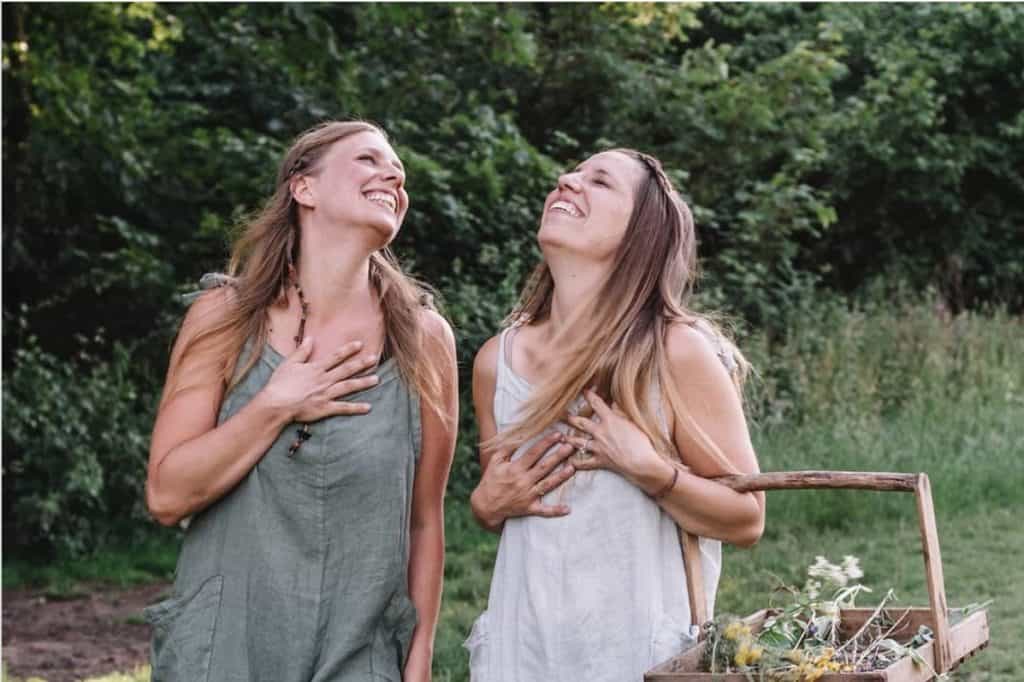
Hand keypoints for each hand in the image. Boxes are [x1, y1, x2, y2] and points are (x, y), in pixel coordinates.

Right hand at [260, 337, 379, 421]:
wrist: (276, 404)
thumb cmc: (280, 384)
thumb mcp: (289, 363)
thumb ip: (302, 351)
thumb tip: (310, 338)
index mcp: (316, 369)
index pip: (336, 356)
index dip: (348, 350)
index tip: (360, 344)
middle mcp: (324, 380)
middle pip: (346, 370)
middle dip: (362, 363)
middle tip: (374, 358)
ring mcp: (326, 394)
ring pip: (349, 386)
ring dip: (363, 382)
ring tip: (377, 379)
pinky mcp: (325, 408)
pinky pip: (343, 408)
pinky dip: (356, 408)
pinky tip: (368, 407)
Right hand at [472, 432, 577, 526]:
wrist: (485, 506)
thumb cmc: (491, 480)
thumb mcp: (495, 461)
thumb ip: (508, 448)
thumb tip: (521, 434)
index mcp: (515, 468)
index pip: (534, 453)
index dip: (546, 443)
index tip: (558, 435)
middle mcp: (523, 481)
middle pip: (544, 467)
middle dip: (558, 456)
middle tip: (571, 447)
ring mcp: (527, 496)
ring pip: (547, 485)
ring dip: (561, 477)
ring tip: (572, 468)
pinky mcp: (529, 508)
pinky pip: (544, 511)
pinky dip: (556, 511)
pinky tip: (568, 509)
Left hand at [565, 389, 668, 491]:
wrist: (641, 462)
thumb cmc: (642, 442)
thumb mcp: (634, 422)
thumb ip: (622, 412)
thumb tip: (615, 402)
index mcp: (610, 420)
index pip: (597, 404)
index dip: (589, 395)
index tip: (584, 391)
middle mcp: (600, 432)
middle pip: (581, 423)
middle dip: (571, 418)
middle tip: (563, 414)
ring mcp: (598, 447)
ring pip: (578, 441)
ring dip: (569, 438)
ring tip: (562, 436)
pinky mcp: (599, 461)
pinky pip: (584, 463)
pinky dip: (576, 462)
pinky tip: (569, 461)